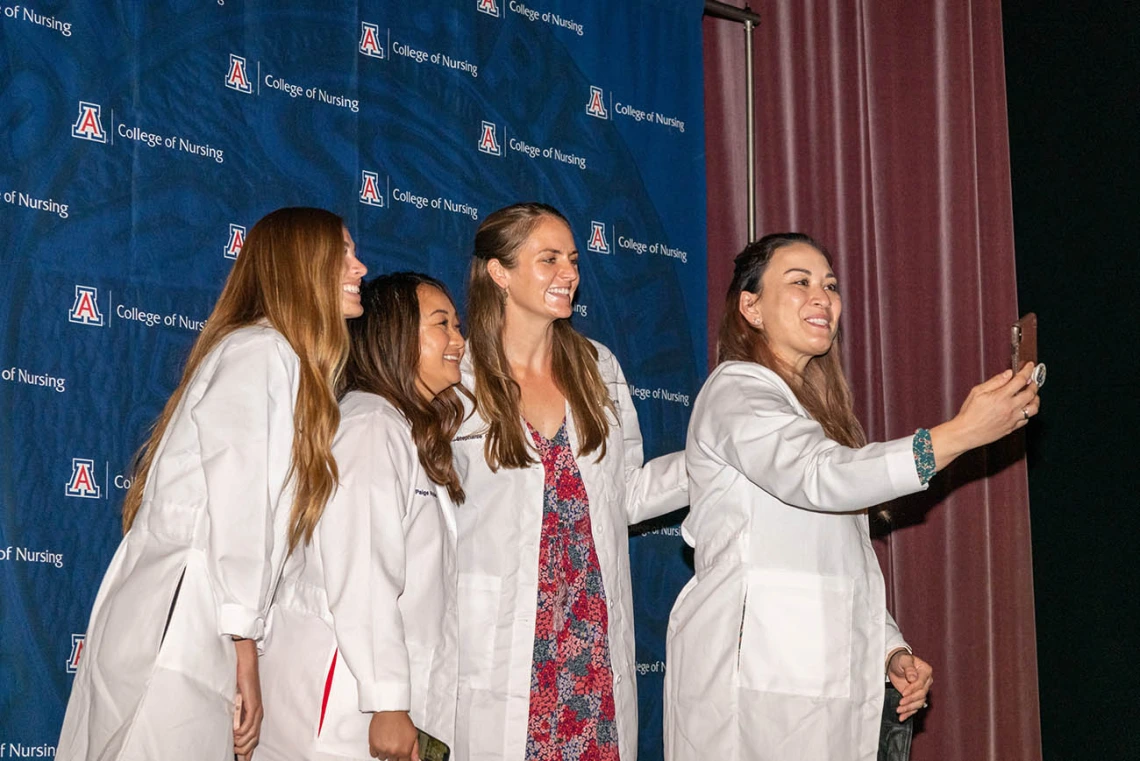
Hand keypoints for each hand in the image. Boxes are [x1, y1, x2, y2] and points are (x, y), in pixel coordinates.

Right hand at [233, 638, 263, 758]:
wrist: (246, 666)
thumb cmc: (241, 684)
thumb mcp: (237, 704)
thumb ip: (237, 717)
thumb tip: (232, 731)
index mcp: (255, 716)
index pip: (253, 739)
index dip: (248, 751)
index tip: (243, 760)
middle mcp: (258, 715)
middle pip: (254, 740)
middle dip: (245, 751)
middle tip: (235, 755)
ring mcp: (257, 709)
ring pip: (252, 734)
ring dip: (242, 742)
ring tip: (234, 746)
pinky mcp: (253, 703)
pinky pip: (249, 722)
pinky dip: (242, 730)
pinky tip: (235, 733)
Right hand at [368, 711, 418, 760]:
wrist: (389, 711)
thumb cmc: (401, 720)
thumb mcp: (413, 734)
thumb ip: (415, 750)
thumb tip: (416, 760)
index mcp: (404, 751)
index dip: (402, 758)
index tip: (401, 755)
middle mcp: (393, 752)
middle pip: (393, 760)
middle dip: (394, 753)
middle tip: (394, 742)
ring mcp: (383, 749)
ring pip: (383, 757)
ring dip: (385, 751)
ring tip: (387, 740)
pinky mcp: (373, 745)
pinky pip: (374, 754)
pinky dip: (376, 749)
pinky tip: (381, 741)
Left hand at [887, 650, 932, 721]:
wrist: (895, 664)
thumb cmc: (901, 660)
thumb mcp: (904, 660)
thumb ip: (909, 668)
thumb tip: (913, 678)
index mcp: (926, 671)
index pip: (921, 683)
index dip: (912, 689)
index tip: (903, 693)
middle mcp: (927, 682)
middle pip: (921, 694)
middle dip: (911, 700)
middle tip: (900, 703)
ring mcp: (922, 690)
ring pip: (919, 702)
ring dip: (909, 708)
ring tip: (899, 711)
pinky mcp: (915, 697)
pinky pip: (915, 706)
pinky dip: (909, 713)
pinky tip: (902, 717)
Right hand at [930, 362, 1040, 468]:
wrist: (966, 432)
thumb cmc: (969, 413)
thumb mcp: (977, 392)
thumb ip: (995, 382)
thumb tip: (1008, 374)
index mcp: (1001, 397)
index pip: (1021, 380)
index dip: (1027, 371)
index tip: (1030, 366)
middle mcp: (1010, 407)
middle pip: (1031, 393)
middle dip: (1034, 384)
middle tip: (1032, 380)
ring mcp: (1013, 418)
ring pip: (1034, 408)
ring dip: (1036, 399)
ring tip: (1032, 395)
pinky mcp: (1012, 427)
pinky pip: (1027, 419)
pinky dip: (1028, 411)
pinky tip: (1024, 408)